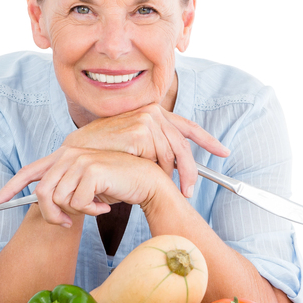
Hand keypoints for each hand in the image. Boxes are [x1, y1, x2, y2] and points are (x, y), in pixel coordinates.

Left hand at [0, 147, 171, 227]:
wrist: (145, 181)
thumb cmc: (116, 185)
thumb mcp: (85, 188)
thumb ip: (66, 191)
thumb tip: (47, 207)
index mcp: (63, 157)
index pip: (30, 171)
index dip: (10, 187)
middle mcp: (68, 155)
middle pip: (43, 194)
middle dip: (53, 215)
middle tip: (67, 223)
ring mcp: (79, 161)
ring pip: (60, 200)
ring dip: (78, 212)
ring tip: (95, 207)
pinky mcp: (92, 170)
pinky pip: (78, 203)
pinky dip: (90, 211)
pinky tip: (104, 206)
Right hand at [61, 104, 229, 196]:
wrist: (78, 153)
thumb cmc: (104, 154)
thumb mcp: (134, 149)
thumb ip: (154, 150)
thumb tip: (176, 166)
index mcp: (154, 114)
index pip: (187, 127)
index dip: (208, 140)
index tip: (224, 152)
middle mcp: (153, 111)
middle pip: (183, 145)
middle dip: (190, 171)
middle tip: (189, 190)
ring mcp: (147, 118)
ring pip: (171, 155)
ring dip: (168, 174)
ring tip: (161, 185)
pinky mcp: (141, 130)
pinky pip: (159, 158)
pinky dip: (157, 171)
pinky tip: (148, 176)